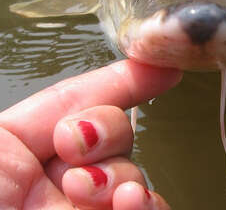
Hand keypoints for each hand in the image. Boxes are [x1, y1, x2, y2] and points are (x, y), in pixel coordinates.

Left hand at [0, 60, 181, 208]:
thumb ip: (52, 106)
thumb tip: (108, 83)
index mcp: (23, 151)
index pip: (83, 102)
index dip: (124, 80)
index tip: (162, 70)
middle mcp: (58, 179)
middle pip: (113, 134)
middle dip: (105, 132)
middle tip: (76, 152)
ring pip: (133, 174)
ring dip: (123, 174)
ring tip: (95, 191)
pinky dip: (147, 204)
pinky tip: (130, 203)